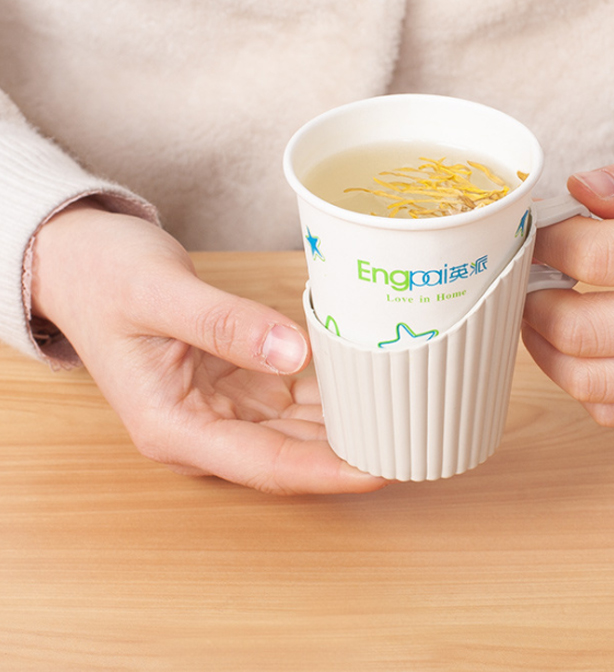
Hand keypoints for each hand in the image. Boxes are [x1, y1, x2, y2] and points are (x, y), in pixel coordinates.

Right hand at [31, 202, 386, 493]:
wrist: (79, 262)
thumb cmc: (105, 277)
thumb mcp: (160, 294)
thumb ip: (226, 325)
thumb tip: (293, 353)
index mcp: (173, 427)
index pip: (265, 464)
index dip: (327, 471)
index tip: (381, 469)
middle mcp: (201, 429)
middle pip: (289, 454)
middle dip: (350, 452)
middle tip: (414, 438)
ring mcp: (221, 408)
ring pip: (297, 429)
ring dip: (347, 424)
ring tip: (406, 414)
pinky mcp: (235, 382)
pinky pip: (291, 396)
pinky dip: (329, 392)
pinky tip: (370, 380)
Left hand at [522, 137, 613, 426]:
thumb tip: (578, 191)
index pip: (597, 256)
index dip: (547, 243)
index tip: (536, 233)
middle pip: (582, 330)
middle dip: (532, 300)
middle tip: (527, 276)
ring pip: (589, 382)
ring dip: (543, 347)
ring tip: (540, 311)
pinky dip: (579, 382)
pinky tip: (577, 347)